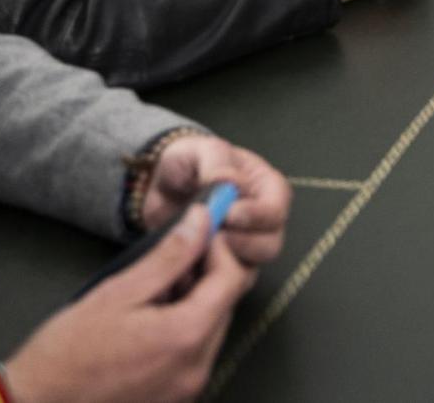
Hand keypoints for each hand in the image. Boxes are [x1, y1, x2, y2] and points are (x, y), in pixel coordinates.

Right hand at [1, 205, 254, 402]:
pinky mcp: (173, 399)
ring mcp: (186, 389)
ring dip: (192, 303)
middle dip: (205, 275)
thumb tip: (201, 222)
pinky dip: (181, 331)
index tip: (201, 231)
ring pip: (210, 329)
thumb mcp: (117, 293)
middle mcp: (196, 368)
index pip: (231, 280)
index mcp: (187, 337)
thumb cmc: (65, 355)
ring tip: (150, 292)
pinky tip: (147, 322)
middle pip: (224, 306)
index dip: (218, 249)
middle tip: (169, 259)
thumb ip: (168, 256)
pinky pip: (192, 355)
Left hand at [138, 135, 291, 267]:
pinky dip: (206, 278)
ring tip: (197, 248)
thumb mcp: (200, 149)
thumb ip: (217, 161)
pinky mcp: (221, 269)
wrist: (157, 187)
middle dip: (242, 244)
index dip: (258, 216)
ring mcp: (243, 248)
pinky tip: (186, 263)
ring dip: (224, 263)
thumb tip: (230, 184)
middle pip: (270, 244)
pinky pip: (222, 284)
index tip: (229, 214)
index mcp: (266, 188)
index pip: (277, 209)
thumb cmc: (187, 162)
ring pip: (250, 268)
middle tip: (212, 235)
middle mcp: (261, 222)